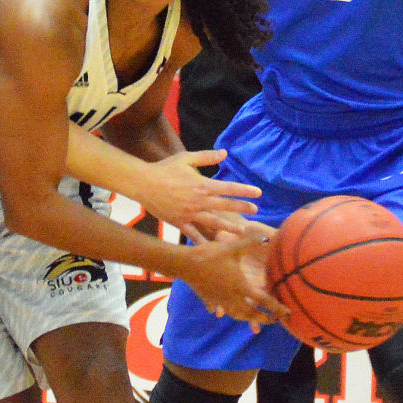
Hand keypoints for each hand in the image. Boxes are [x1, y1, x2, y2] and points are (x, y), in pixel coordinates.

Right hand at [135, 150, 260, 232]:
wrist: (143, 183)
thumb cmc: (165, 168)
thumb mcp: (186, 158)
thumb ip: (206, 157)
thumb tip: (225, 153)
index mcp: (202, 184)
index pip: (228, 187)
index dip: (244, 190)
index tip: (258, 193)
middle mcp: (199, 201)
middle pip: (225, 206)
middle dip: (242, 208)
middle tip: (255, 211)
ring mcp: (190, 213)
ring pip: (213, 222)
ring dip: (229, 227)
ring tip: (241, 231)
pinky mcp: (180, 222)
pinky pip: (194, 234)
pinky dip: (203, 242)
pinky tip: (212, 248)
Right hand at [188, 232, 289, 331]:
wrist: (186, 265)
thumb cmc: (211, 255)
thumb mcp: (233, 246)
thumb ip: (250, 242)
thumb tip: (267, 236)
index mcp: (241, 286)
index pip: (264, 301)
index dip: (277, 308)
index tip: (287, 314)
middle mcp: (233, 298)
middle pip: (251, 314)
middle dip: (264, 319)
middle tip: (274, 321)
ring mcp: (221, 300)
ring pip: (237, 314)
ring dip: (247, 318)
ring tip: (253, 319)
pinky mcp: (210, 299)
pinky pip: (221, 309)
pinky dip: (225, 311)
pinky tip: (222, 311)